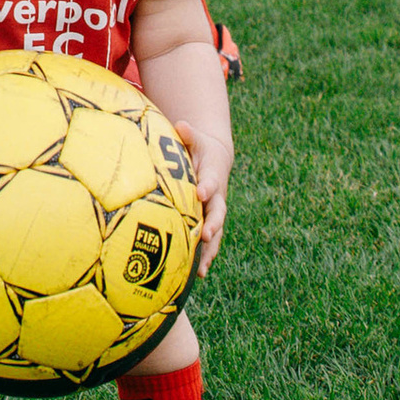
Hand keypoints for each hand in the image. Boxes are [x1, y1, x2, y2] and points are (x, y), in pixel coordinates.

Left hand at [167, 119, 230, 271]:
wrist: (215, 159)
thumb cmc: (199, 148)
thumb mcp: (195, 138)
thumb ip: (188, 134)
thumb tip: (181, 124)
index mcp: (211, 175)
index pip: (210, 181)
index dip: (207, 186)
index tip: (201, 191)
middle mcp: (216, 197)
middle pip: (218, 212)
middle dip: (213, 224)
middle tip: (206, 235)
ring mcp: (214, 212)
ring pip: (215, 234)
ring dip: (210, 250)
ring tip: (202, 268)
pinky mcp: (209, 223)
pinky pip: (209, 242)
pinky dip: (205, 257)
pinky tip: (198, 275)